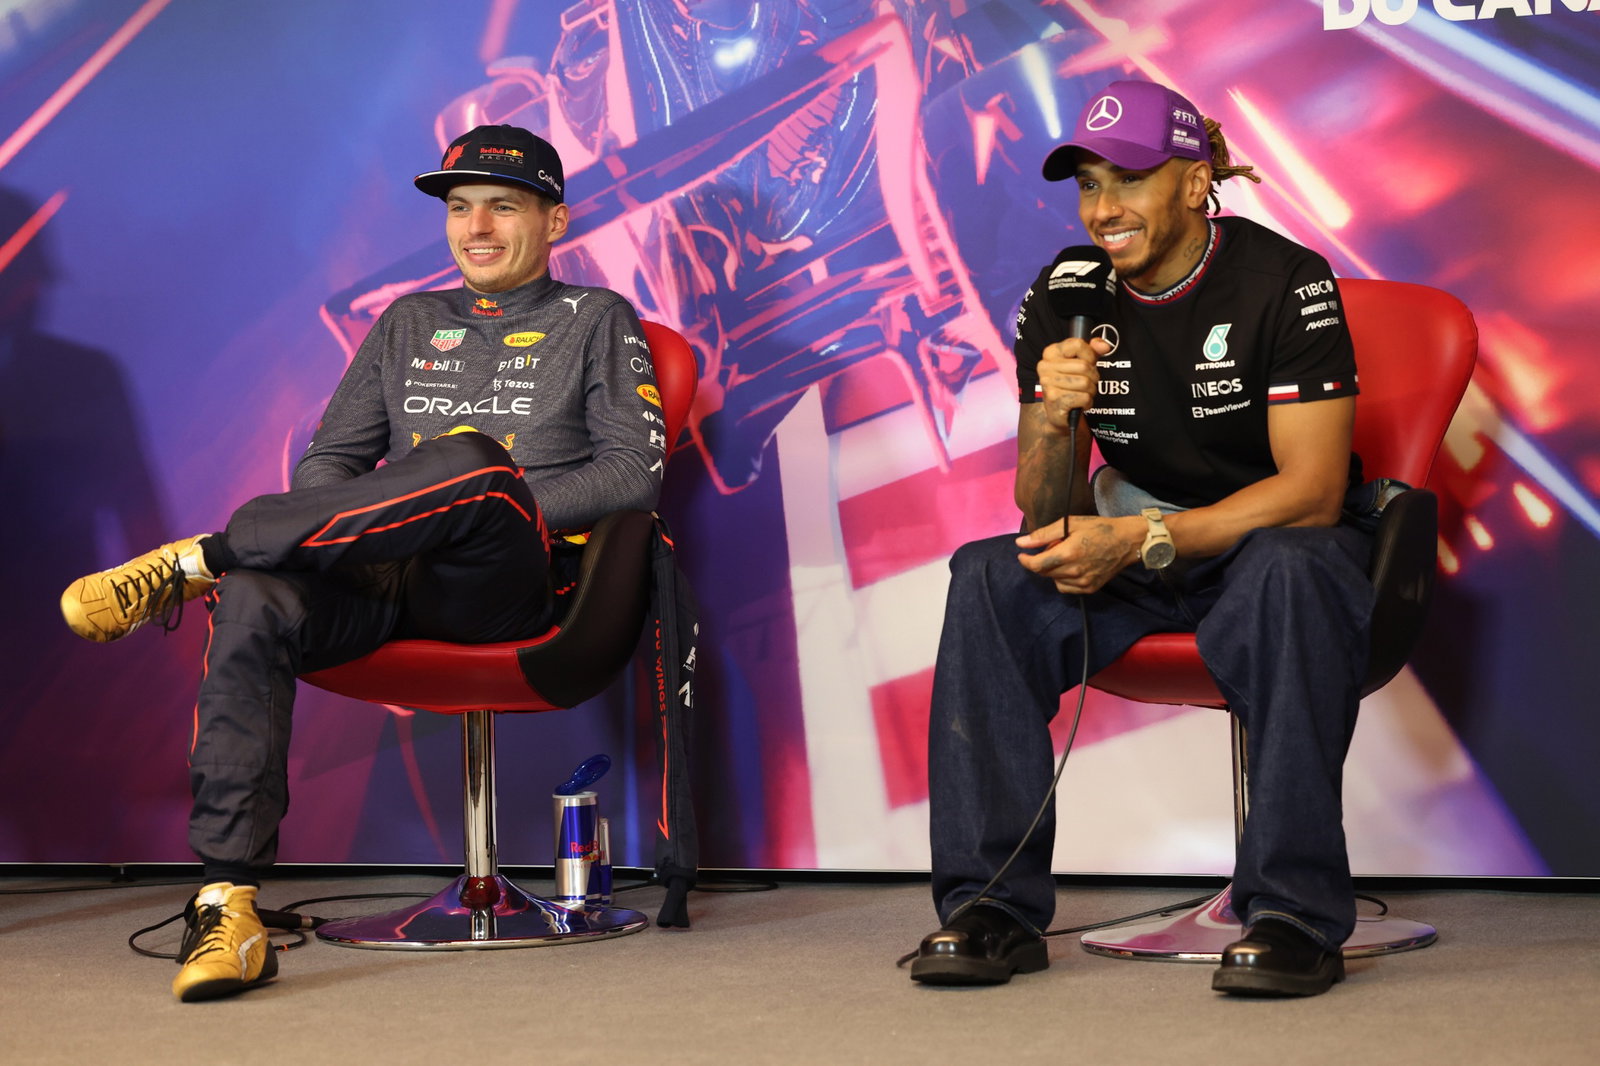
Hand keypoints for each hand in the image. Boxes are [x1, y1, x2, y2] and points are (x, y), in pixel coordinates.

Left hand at [1016, 514, 1142, 594]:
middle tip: (1054, 547)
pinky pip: (1066, 587)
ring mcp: (1083, 582)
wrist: (1127, 541)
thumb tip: (1021, 543)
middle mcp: (1074, 571)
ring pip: (1054, 580)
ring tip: (1067, 555)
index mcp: (1068, 553)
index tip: (1022, 554)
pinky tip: (1072, 567)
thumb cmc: (1099, 528)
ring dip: (1053, 570)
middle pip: (1044, 573)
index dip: (1025, 560)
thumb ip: (1044, 534)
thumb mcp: (1070, 524)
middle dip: (1042, 561)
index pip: (1036, 565)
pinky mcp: (1090, 588)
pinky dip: (1063, 579)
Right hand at [1036, 336, 1110, 433]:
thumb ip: (1093, 351)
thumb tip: (1104, 345)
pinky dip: (1087, 402)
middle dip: (1092, 377)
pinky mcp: (1054, 400)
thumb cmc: (1070, 385)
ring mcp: (1048, 383)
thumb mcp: (1081, 363)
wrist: (1057, 412)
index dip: (1089, 355)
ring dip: (1090, 391)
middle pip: (1084, 366)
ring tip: (1081, 393)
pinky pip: (1084, 397)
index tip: (1087, 363)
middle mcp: (1045, 367)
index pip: (1077, 344)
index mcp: (1051, 353)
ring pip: (1085, 383)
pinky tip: (1078, 403)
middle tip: (1085, 383)